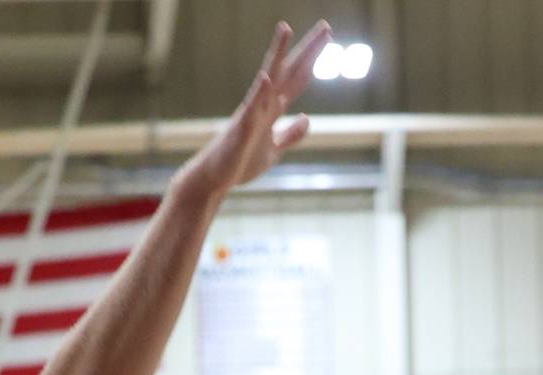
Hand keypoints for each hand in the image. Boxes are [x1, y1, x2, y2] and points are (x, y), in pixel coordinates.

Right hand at [180, 22, 331, 198]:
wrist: (215, 180)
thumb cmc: (240, 163)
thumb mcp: (273, 151)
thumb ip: (289, 135)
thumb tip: (307, 119)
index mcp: (272, 109)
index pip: (297, 79)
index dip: (312, 59)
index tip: (327, 37)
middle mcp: (264, 104)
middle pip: (289, 71)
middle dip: (307, 50)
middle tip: (326, 26)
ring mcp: (252, 114)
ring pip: (268, 80)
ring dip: (276, 55)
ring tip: (285, 28)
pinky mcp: (241, 130)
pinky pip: (250, 110)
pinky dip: (259, 93)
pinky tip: (265, 77)